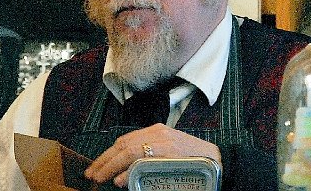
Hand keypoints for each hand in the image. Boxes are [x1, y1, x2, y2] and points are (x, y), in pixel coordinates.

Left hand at [84, 123, 221, 187]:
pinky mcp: (170, 152)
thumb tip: (120, 176)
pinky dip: (130, 169)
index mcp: (156, 131)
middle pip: (122, 144)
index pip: (124, 141)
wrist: (219, 161)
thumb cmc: (192, 161)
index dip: (106, 155)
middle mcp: (158, 133)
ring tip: (100, 177)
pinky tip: (121, 179)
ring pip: (129, 150)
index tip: (95, 167)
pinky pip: (144, 159)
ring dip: (111, 165)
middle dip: (104, 160)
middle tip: (91, 174)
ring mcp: (164, 141)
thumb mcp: (166, 156)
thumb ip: (145, 161)